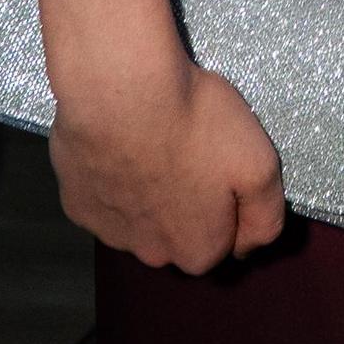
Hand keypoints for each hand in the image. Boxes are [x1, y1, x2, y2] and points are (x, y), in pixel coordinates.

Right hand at [50, 51, 284, 270]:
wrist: (120, 89)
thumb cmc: (193, 122)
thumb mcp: (261, 165)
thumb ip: (266, 216)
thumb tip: (251, 246)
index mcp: (198, 250)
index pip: (223, 240)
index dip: (227, 201)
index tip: (222, 165)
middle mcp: (152, 254)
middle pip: (178, 233)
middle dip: (187, 202)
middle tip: (190, 152)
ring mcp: (109, 231)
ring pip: (138, 218)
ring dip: (147, 191)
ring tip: (155, 143)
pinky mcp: (76, 204)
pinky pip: (103, 197)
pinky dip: (112, 178)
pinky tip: (121, 145)